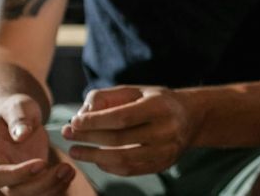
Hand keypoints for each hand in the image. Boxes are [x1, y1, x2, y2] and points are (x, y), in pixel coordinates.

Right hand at [0, 93, 76, 194]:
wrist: (21, 116)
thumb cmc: (16, 109)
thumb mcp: (17, 106)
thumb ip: (18, 119)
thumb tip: (21, 135)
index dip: (18, 174)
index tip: (41, 164)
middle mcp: (2, 170)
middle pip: (15, 191)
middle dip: (41, 184)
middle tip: (64, 168)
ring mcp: (16, 177)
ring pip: (30, 195)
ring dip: (52, 188)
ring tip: (70, 171)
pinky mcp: (31, 178)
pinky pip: (42, 191)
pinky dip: (57, 186)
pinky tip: (71, 174)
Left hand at [61, 86, 197, 175]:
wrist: (192, 117)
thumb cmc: (155, 100)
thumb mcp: (136, 90)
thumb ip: (107, 97)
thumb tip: (82, 114)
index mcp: (160, 106)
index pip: (122, 117)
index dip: (95, 121)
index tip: (74, 122)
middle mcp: (166, 129)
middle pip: (120, 139)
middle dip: (88, 138)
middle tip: (67, 135)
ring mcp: (167, 150)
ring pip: (123, 159)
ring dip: (94, 157)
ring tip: (76, 151)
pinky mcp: (163, 164)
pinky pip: (130, 170)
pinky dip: (108, 166)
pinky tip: (96, 159)